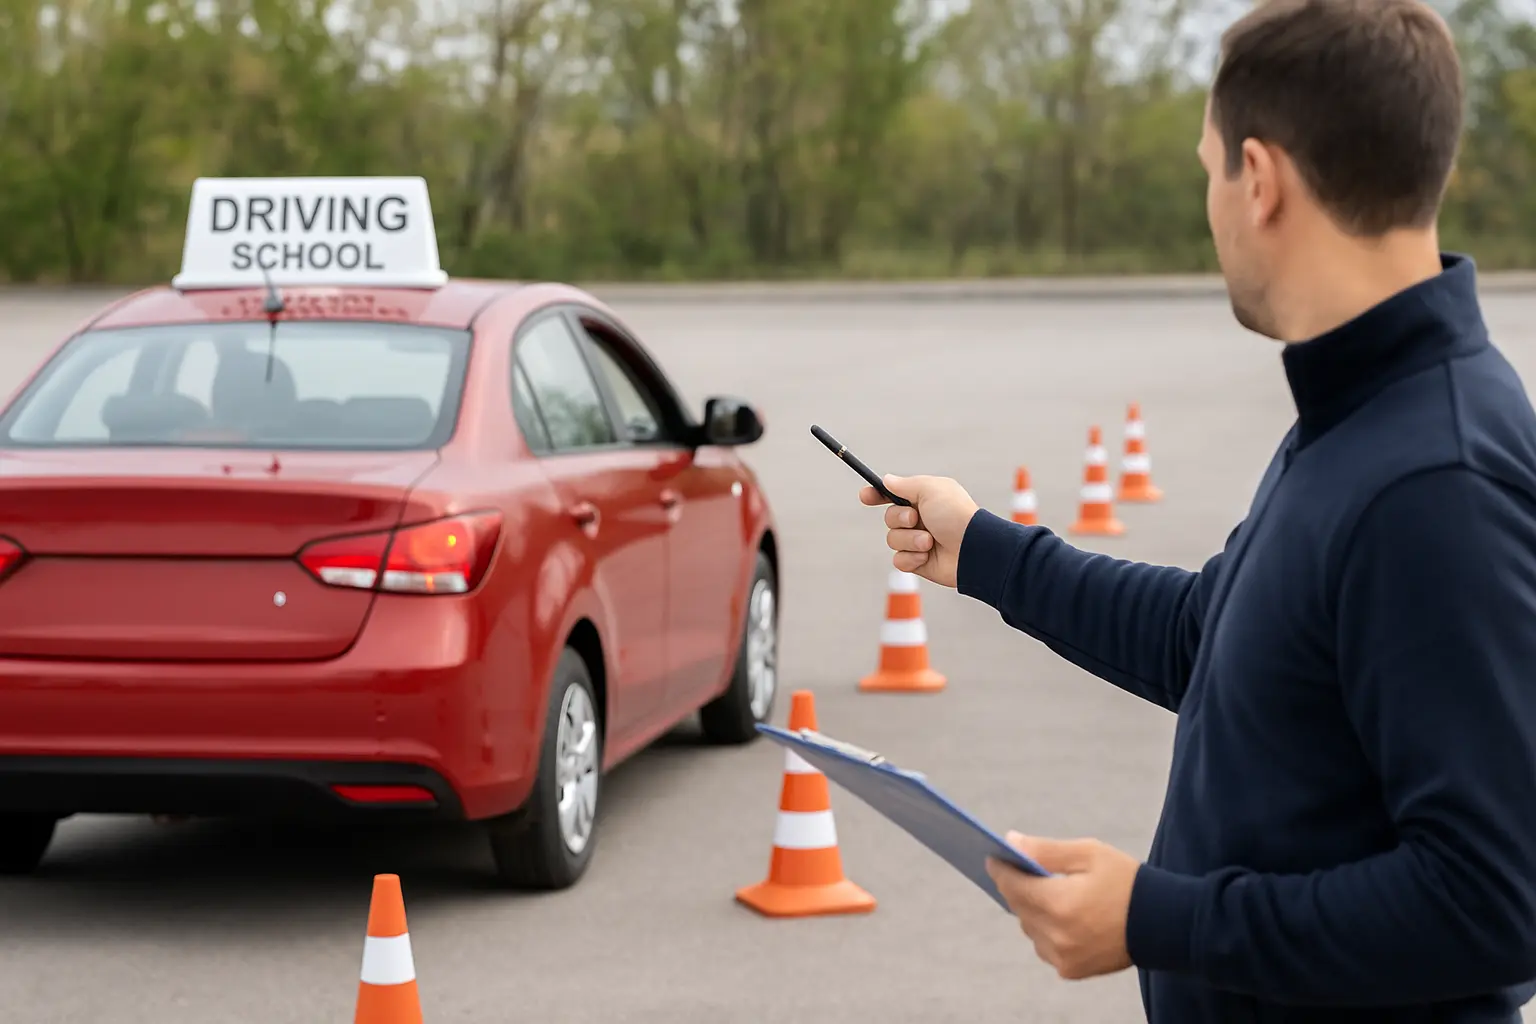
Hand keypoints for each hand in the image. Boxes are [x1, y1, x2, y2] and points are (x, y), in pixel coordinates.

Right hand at [858, 474, 979, 587]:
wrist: (972, 550)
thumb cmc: (955, 515)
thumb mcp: (930, 489)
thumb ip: (904, 485)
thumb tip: (886, 480)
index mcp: (925, 499)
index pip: (894, 495)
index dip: (877, 495)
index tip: (865, 496)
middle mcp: (921, 519)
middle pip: (889, 518)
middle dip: (899, 519)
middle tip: (916, 519)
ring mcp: (919, 541)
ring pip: (892, 540)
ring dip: (909, 540)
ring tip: (929, 542)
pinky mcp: (919, 562)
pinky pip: (899, 560)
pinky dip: (911, 558)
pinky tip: (927, 556)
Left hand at [985, 831, 1138, 980]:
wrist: (1165, 923)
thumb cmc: (1126, 881)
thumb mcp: (1087, 854)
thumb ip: (1045, 850)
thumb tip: (1010, 842)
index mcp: (1059, 904)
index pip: (1012, 885)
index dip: (1001, 868)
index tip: (994, 856)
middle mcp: (1056, 936)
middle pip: (1018, 906)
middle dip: (1018, 886)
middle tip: (1022, 868)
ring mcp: (1062, 957)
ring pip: (1029, 927)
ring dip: (1033, 909)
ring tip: (1049, 891)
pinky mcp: (1071, 970)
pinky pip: (1044, 945)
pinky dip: (1046, 929)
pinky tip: (1064, 914)